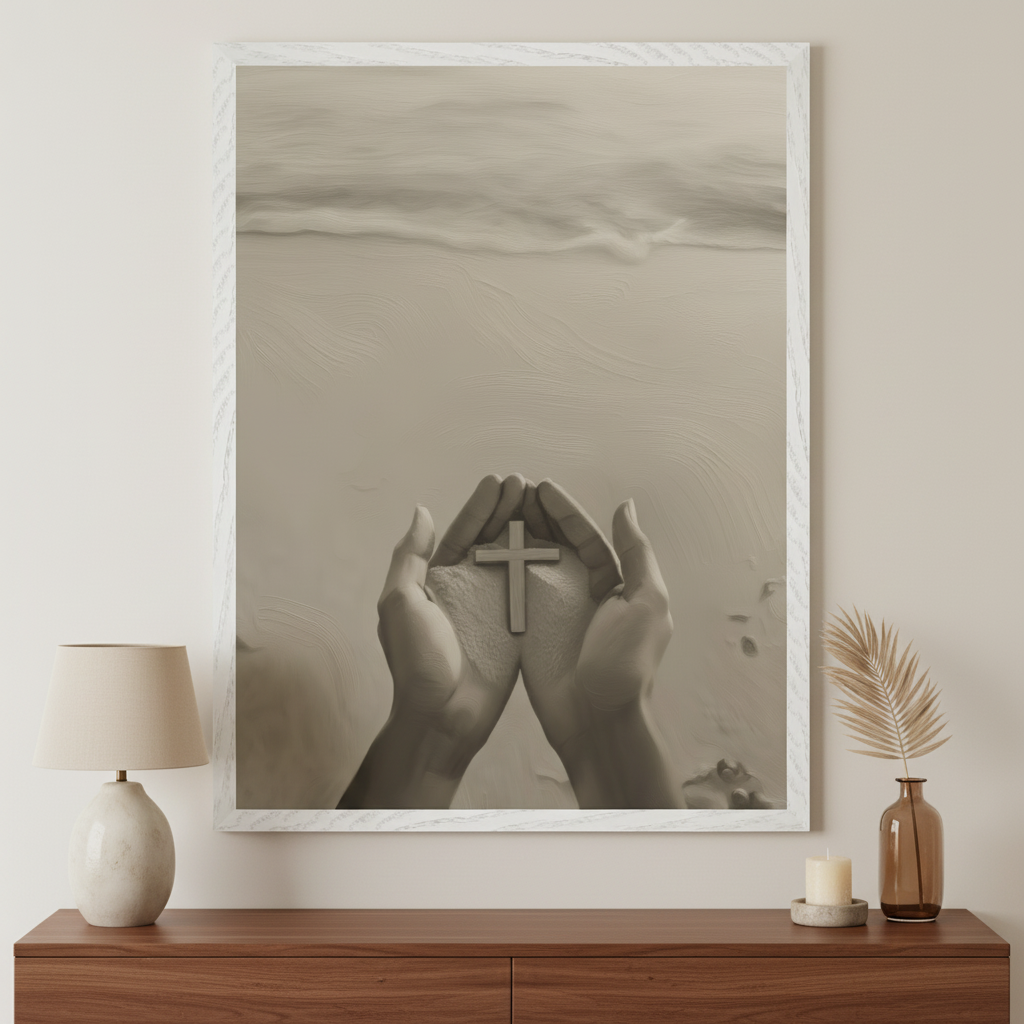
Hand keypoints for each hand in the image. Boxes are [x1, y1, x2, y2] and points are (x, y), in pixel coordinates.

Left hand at [338, 473, 524, 808]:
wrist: (444, 718)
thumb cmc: (416, 662)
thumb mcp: (401, 602)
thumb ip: (411, 556)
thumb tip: (424, 512)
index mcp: (436, 579)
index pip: (463, 532)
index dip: (481, 506)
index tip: (500, 480)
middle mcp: (465, 588)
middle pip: (491, 539)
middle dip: (508, 510)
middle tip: (527, 484)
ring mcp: (492, 607)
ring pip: (513, 558)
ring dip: (528, 530)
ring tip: (545, 503)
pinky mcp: (515, 626)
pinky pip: (530, 589)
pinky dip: (543, 565)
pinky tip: (560, 542)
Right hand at [520, 481, 679, 807]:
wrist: (596, 721)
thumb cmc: (627, 663)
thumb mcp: (646, 603)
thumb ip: (636, 554)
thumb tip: (624, 506)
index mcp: (615, 584)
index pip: (587, 537)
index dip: (565, 511)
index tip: (541, 488)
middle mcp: (583, 593)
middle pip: (557, 544)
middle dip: (537, 516)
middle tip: (513, 489)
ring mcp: (553, 611)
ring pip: (532, 562)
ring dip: (516, 534)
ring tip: (496, 509)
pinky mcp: (529, 629)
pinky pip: (513, 591)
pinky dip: (500, 567)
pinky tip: (482, 546)